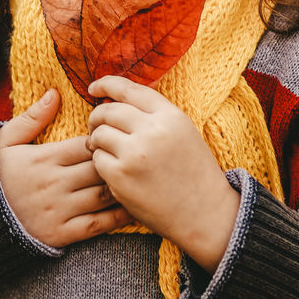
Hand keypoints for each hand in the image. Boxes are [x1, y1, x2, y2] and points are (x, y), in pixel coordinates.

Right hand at [0, 88, 133, 247]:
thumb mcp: (6, 141)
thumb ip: (32, 117)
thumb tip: (55, 93)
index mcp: (44, 158)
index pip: (85, 144)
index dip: (103, 139)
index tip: (112, 136)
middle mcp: (55, 184)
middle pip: (99, 167)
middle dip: (118, 159)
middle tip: (132, 154)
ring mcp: (59, 210)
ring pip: (103, 194)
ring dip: (123, 184)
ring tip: (140, 176)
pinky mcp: (62, 233)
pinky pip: (99, 224)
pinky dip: (119, 216)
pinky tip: (132, 206)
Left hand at [85, 75, 240, 273]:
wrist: (204, 214)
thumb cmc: (192, 172)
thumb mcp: (182, 132)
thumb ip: (154, 114)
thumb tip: (113, 100)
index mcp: (170, 115)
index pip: (128, 89)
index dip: (106, 84)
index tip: (93, 88)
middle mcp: (153, 130)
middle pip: (108, 111)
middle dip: (97, 117)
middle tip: (96, 128)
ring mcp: (135, 153)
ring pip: (99, 133)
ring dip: (96, 141)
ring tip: (106, 150)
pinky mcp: (121, 176)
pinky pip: (97, 159)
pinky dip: (101, 162)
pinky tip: (114, 170)